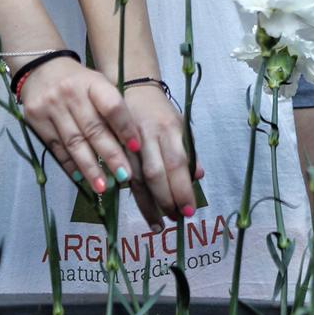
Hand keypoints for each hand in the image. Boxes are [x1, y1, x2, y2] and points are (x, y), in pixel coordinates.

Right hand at [18, 57, 139, 199]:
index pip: (112, 105)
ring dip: (90, 167)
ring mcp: (51, 107)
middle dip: (111, 155)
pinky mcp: (36, 121)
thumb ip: (112, 109)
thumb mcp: (98, 85)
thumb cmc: (79, 82)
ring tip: (103, 186)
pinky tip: (82, 178)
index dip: (125, 127)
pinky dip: (70, 166)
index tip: (137, 148)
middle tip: (124, 176)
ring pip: (74, 143)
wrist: (40, 69)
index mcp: (92, 82)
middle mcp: (71, 93)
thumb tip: (131, 145)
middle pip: (93, 129)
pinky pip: (57, 148)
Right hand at [123, 84, 203, 228]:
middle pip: (155, 174)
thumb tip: (198, 176)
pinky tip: (140, 210)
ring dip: (148, 205)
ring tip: (158, 226)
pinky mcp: (114, 147)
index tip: (189, 210)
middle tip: (175, 220)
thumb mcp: (181, 125)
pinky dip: (132, 196)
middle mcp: (148, 136)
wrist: (132, 88)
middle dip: (165, 200)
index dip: (182, 189)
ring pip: (137, 179)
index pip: (177, 163)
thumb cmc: (161, 113)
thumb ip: (189, 151)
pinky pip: (122, 176)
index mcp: (170, 129)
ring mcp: (128, 142)